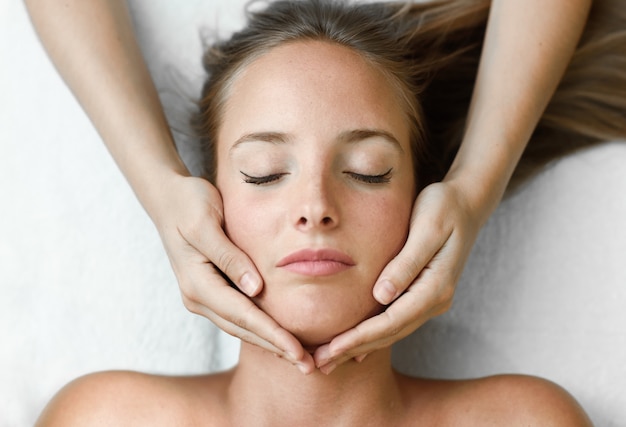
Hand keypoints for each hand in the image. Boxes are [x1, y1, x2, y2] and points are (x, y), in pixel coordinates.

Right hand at [154, 174, 314, 373]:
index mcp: (197, 283)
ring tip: (299, 358)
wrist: (168, 198)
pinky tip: (278, 336)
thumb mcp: (206, 223)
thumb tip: (255, 289)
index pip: (242, 315)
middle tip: (308, 366)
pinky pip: (238, 316)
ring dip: (270, 343)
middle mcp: (198, 297)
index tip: (297, 351)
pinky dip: (259, 329)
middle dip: (276, 348)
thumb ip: (230, 257)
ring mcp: (202, 297)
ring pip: (240, 328)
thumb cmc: (189, 204)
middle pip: (243, 330)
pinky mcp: (210, 291)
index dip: (272, 335)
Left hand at [314, 180, 484, 372]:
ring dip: (361, 346)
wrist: (467, 202)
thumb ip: (406, 263)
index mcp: (436, 287)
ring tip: (330, 358)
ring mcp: (432, 299)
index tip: (332, 348)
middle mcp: (436, 299)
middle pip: (390, 333)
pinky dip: (374, 334)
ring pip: (393, 331)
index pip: (391, 321)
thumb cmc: (444, 208)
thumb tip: (381, 296)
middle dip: (355, 349)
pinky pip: (396, 320)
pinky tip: (356, 345)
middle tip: (321, 364)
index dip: (360, 337)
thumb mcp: (426, 229)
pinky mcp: (423, 293)